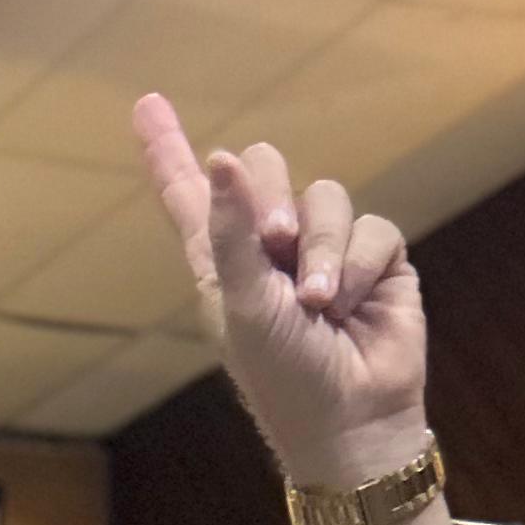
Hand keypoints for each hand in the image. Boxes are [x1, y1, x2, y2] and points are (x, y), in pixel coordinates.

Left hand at [134, 96, 429, 493]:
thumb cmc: (284, 377)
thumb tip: (217, 156)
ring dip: (319, 249)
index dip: (167, 149)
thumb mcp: (243, 304)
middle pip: (265, 165)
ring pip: (325, 198)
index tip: (147, 103)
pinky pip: (372, 227)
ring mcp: (325, 250)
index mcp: (222, 261)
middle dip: (270, 194)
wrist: (350, 421)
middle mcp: (270, 248)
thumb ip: (230, 230)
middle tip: (274, 240)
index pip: (187, 193)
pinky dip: (360, 265)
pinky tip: (353, 307)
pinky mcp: (378, 261)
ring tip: (318, 303)